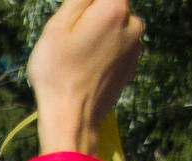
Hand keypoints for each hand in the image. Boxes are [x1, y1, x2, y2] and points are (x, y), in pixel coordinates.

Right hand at [27, 0, 142, 157]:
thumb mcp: (56, 27)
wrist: (72, 118)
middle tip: (69, 41)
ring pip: (115, 28)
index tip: (74, 20)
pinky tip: (85, 69)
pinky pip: (117, 49)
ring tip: (75, 58)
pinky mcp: (131, 66)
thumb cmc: (58, 73)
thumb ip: (78, 0)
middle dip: (91, 18)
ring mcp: (135, 47)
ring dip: (98, 36)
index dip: (86, 4)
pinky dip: (104, 53)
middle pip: (111, 7)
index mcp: (114, 9)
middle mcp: (133, 24)